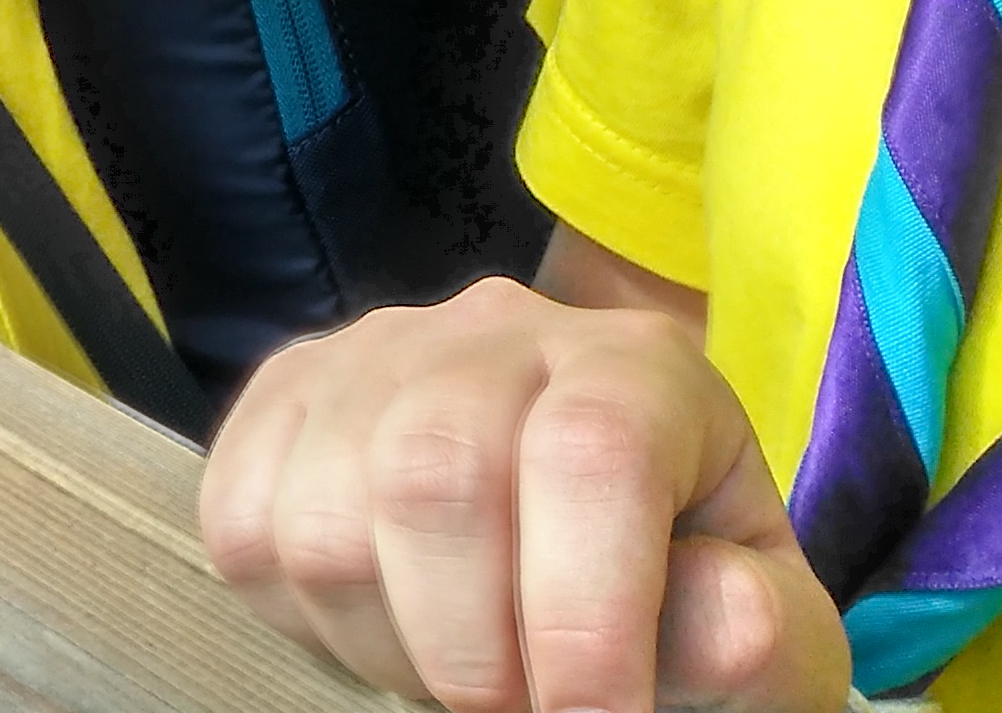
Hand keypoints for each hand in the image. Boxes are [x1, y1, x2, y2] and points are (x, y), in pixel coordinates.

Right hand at [201, 277, 849, 712]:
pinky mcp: (282, 394)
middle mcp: (494, 330)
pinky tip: (385, 622)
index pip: (587, 456)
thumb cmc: (683, 588)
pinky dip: (304, 616)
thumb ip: (757, 629)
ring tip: (455, 670)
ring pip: (323, 518)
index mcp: (637, 368)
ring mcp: (370, 351)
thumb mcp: (761, 622)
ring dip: (386, 648)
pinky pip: (240, 523)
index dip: (581, 619)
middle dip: (468, 653)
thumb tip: (718, 622)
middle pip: (433, 474)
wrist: (593, 532)